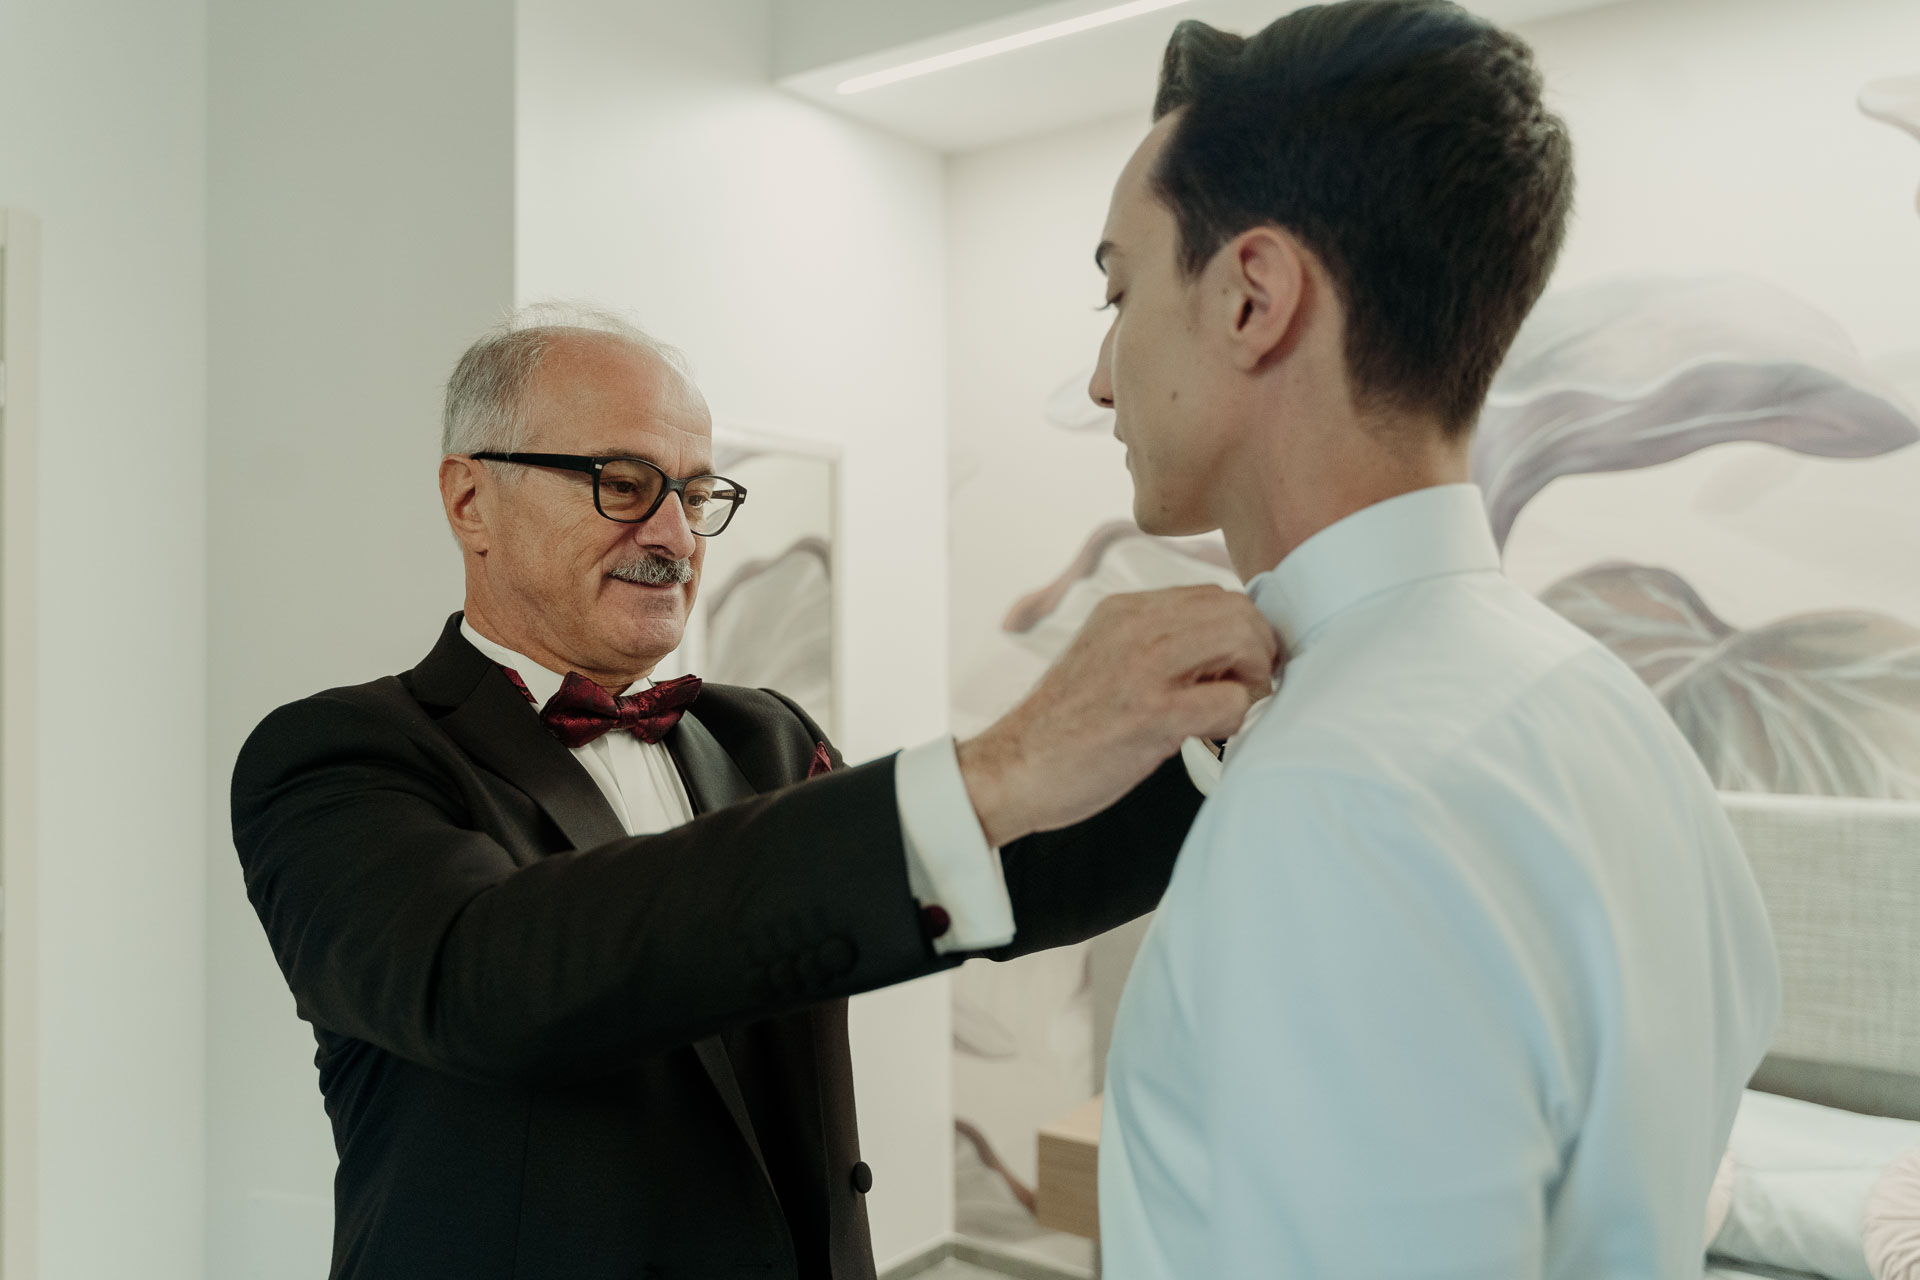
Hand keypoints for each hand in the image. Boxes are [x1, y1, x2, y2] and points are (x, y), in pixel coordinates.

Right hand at [956, 586, 1278, 846]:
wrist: (1012, 768)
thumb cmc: (1062, 728)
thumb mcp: (1102, 658)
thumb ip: (1150, 643)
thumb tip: (1215, 652)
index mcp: (1122, 611)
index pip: (1213, 596)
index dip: (1239, 631)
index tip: (1234, 667)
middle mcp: (1134, 626)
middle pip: (1236, 609)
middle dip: (1258, 650)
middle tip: (1246, 689)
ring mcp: (1144, 668)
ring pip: (1241, 639)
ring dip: (1253, 678)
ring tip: (1228, 709)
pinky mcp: (1153, 715)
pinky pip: (1230, 700)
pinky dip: (1234, 719)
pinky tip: (1206, 736)